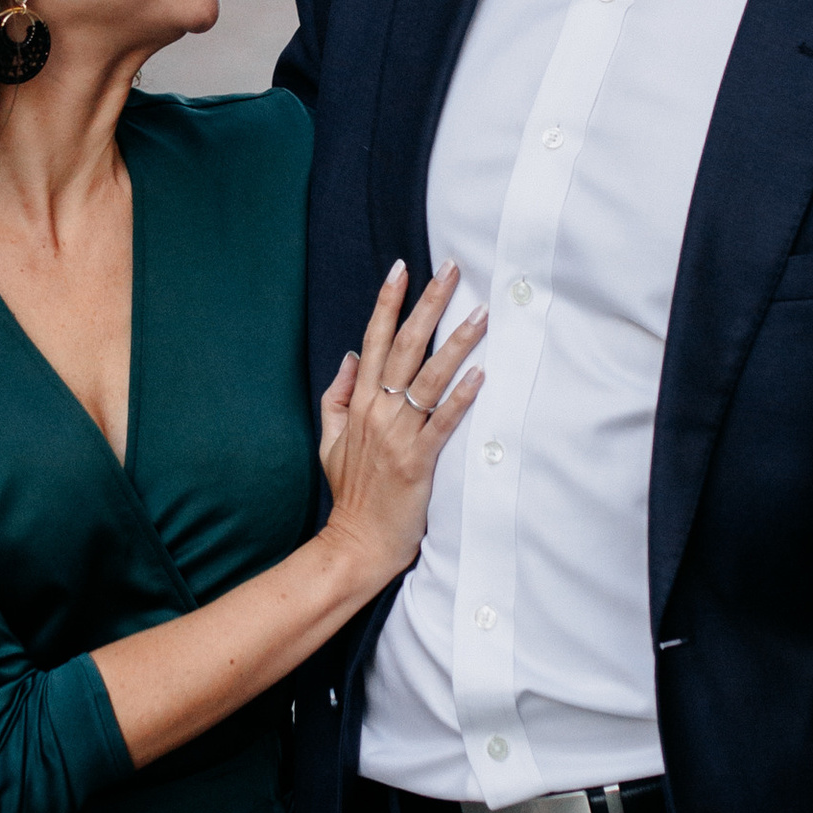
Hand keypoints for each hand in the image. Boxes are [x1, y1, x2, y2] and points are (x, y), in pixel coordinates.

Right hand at [316, 261, 485, 590]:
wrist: (356, 544)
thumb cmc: (351, 494)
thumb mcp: (331, 441)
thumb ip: (338, 397)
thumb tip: (350, 357)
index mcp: (359, 404)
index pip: (372, 341)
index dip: (386, 303)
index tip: (401, 269)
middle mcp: (378, 413)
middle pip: (403, 346)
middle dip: (427, 304)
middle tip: (451, 269)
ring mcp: (398, 436)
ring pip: (428, 378)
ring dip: (455, 342)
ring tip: (481, 313)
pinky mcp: (418, 461)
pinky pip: (442, 422)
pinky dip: (461, 396)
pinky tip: (480, 373)